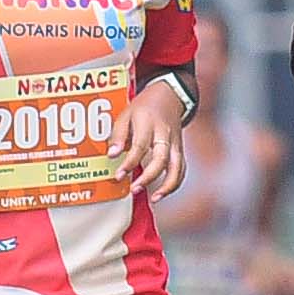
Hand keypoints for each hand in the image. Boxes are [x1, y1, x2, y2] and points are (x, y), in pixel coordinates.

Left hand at [115, 78, 191, 200]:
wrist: (169, 95)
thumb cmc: (145, 106)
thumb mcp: (126, 114)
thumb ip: (118, 135)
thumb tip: (112, 154)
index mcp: (149, 123)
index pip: (140, 146)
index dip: (129, 163)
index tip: (119, 175)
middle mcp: (165, 134)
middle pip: (161, 159)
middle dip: (149, 177)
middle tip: (134, 188)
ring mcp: (176, 143)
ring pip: (178, 167)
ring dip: (167, 185)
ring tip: (154, 198)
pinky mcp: (180, 150)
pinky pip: (181, 169)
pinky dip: (174, 184)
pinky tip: (162, 193)